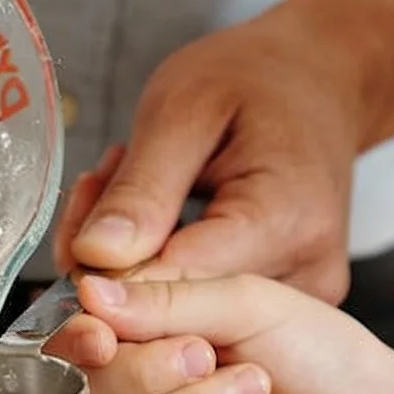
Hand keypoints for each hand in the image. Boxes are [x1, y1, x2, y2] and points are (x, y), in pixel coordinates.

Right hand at [42, 271, 393, 393]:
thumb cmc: (319, 349)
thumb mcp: (248, 301)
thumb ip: (167, 299)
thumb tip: (91, 292)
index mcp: (159, 319)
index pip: (90, 327)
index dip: (86, 334)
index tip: (102, 335)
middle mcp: (153, 372)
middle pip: (100, 379)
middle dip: (151, 367)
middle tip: (208, 354)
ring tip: (258, 384)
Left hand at [53, 0, 383, 302]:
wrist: (320, 82)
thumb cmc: (256, 81)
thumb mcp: (185, 108)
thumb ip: (142, 188)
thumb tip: (95, 259)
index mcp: (285, 222)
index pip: (175, 283)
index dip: (106, 273)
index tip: (74, 236)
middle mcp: (305, 276)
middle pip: (177, 307)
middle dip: (115, 261)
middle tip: (96, 187)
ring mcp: (301, 302)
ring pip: (182, 313)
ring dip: (133, 263)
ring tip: (127, 187)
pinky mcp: (287, 310)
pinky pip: (204, 307)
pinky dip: (160, 269)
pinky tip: (152, 219)